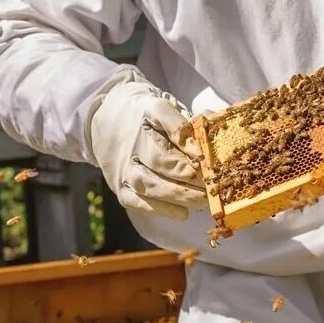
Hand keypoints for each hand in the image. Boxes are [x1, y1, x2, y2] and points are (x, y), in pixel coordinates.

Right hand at [87, 69, 206, 219]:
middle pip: (160, 159)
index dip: (188, 141)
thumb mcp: (170, 110)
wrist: (109, 120)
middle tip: (212, 184)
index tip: (204, 154)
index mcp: (148, 111)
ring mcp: (123, 165)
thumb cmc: (150, 119)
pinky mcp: (119, 186)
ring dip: (179, 194)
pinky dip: (161, 209)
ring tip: (204, 201)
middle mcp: (132, 139)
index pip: (169, 123)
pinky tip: (183, 212)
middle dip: (189, 174)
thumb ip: (193, 123)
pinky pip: (138, 201)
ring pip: (149, 183)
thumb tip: (214, 138)